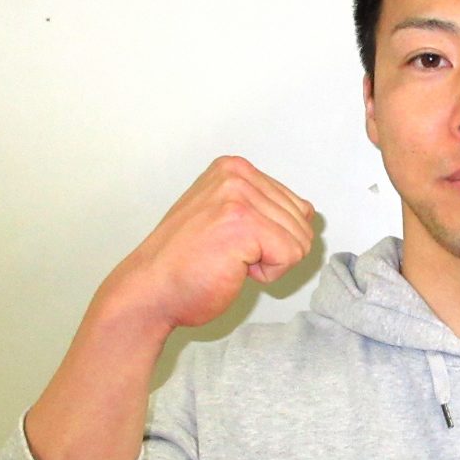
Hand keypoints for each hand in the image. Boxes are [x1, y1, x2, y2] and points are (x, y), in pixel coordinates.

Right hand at [102, 156, 315, 335]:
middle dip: (273, 250)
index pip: (297, 206)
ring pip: (299, 241)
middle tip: (229, 255)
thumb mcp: (227, 218)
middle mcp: (236, 174)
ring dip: (269, 262)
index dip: (272, 237)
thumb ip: (265, 208)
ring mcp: (239, 196)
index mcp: (234, 169)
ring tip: (228, 260)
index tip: (232, 242)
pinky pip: (291, 255)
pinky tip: (233, 269)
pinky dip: (267, 274)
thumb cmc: (184, 264)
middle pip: (302, 223)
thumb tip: (309, 212)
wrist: (150, 290)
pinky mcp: (244, 223)